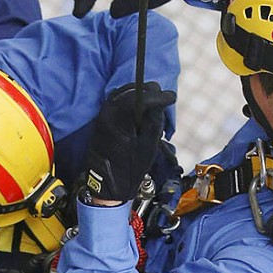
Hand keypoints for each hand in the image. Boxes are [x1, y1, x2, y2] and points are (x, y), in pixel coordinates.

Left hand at [83, 83, 175, 202]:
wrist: (106, 182)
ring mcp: (102, 115)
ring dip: (139, 93)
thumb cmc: (129, 168)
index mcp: (119, 121)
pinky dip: (130, 99)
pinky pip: (117, 100)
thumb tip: (160, 102)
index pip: (140, 97)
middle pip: (130, 90)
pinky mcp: (101, 118)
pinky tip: (140, 107)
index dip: (158, 95)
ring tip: (154, 102)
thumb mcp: (148, 145)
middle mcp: (108, 114)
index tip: (171, 97)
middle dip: (150, 92)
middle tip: (163, 99)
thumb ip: (154, 121)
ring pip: (123, 92)